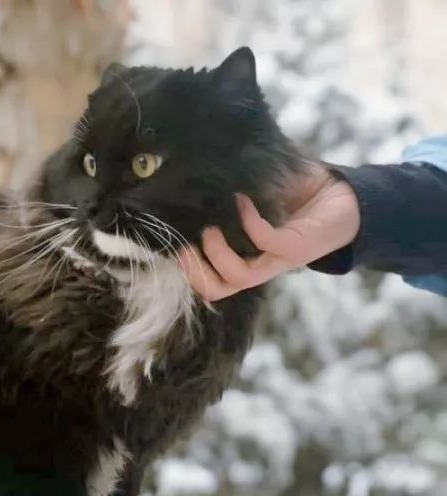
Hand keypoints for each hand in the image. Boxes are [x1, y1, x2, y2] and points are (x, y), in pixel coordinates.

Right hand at [177, 163, 360, 300]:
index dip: (190, 272)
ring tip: (211, 228)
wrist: (347, 195)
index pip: (213, 282)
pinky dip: (248, 219)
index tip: (177, 245)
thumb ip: (231, 193)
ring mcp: (278, 258)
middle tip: (187, 246)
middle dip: (196, 272)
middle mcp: (261, 264)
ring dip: (217, 253)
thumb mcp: (258, 195)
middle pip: (219, 289)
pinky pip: (264, 240)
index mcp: (249, 257)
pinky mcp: (296, 247)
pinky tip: (243, 199)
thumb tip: (196, 176)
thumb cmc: (301, 193)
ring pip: (238, 277)